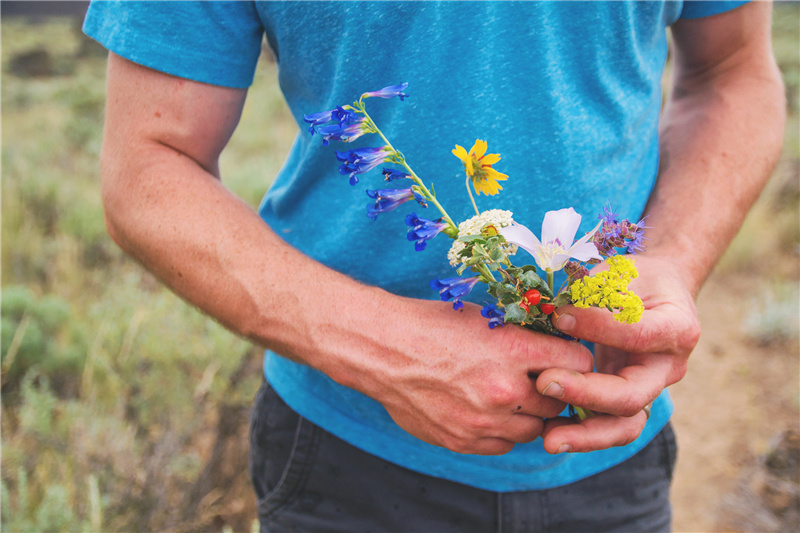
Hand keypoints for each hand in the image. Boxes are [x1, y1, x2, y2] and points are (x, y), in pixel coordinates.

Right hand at [349, 294, 594, 455]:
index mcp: (513, 350)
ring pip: (534, 430)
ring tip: (512, 398)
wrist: (383, 350)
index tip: (568, 358)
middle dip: (553, 390)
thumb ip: (522, 338)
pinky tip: (489, 412)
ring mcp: (484, 421)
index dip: (575, 359)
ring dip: (530, 415)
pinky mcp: (464, 441)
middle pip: (559, 401)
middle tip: (540, 379)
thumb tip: (554, 349)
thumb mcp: (484, 318)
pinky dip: (503, 432)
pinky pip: (503, 445)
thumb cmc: (432, 326)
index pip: (577, 362)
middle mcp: (504, 390)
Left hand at [534, 254, 699, 453]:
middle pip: (632, 396)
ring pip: (625, 426)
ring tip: (548, 439)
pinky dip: (580, 432)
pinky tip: (547, 432)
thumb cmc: (637, 279)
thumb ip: (595, 291)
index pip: (638, 335)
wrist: (659, 295)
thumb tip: (556, 310)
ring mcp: (650, 390)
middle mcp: (668, 368)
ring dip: (586, 435)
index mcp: (676, 328)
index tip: (559, 316)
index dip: (598, 326)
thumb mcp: (621, 273)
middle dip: (586, 394)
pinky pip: (609, 425)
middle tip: (544, 382)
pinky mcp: (629, 402)